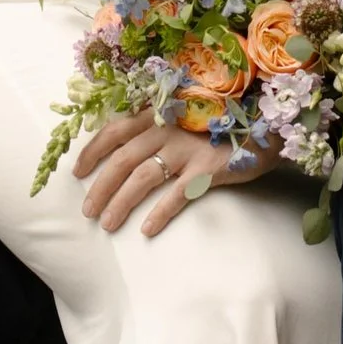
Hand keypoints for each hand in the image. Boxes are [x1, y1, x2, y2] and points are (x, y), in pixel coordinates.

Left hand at [74, 107, 284, 234]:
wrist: (265, 128)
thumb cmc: (219, 125)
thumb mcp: (183, 117)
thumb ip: (157, 126)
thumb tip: (122, 148)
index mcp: (158, 113)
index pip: (114, 129)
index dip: (92, 151)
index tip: (77, 172)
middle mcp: (168, 128)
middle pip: (122, 158)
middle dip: (100, 186)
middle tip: (87, 211)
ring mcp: (188, 148)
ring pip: (142, 177)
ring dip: (120, 203)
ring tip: (107, 224)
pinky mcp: (207, 169)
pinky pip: (176, 195)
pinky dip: (158, 214)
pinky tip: (146, 230)